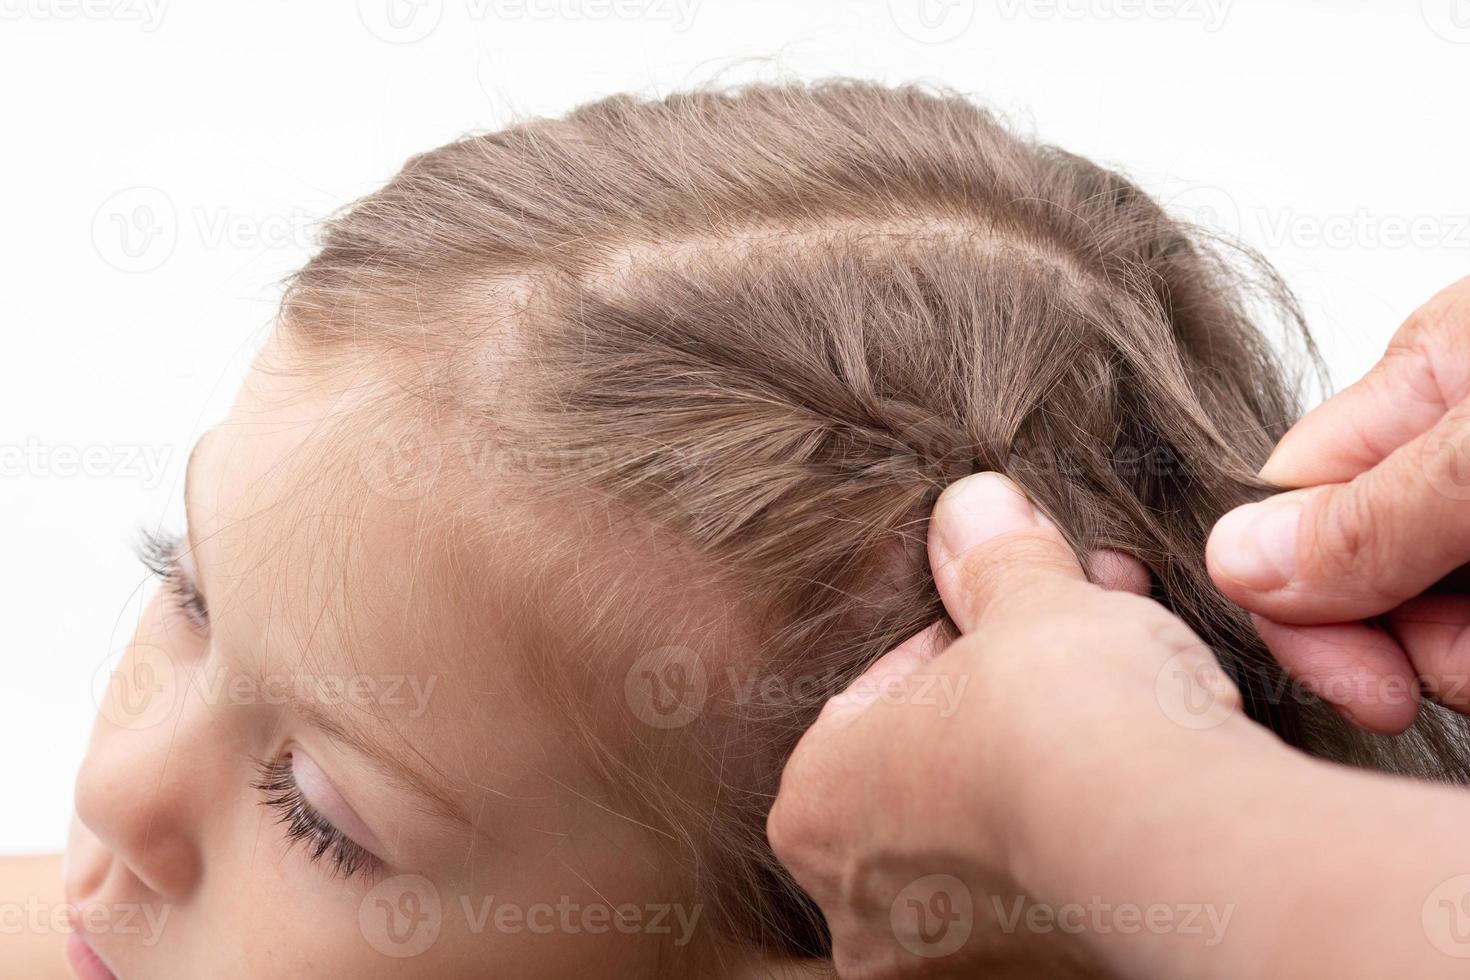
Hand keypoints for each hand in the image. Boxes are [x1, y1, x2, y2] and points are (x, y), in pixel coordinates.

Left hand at [768, 473, 1267, 978]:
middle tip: (1079, 645)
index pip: (871, 707)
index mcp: (815, 809)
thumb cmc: (1060, 719)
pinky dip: (1089, 830)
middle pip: (937, 773)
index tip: (1009, 621)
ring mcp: (951, 961)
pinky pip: (1055, 890)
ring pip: (997, 835)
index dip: (949, 645)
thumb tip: (973, 504)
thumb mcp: (1023, 603)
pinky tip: (1147, 771)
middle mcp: (864, 908)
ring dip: (1053, 761)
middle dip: (1008, 702)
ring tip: (1132, 688)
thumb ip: (989, 556)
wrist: (1176, 835)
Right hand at [1206, 276, 1469, 732]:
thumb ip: (1372, 511)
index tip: (1359, 684)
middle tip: (1451, 672)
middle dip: (1405, 640)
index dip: (1307, 602)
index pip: (1297, 499)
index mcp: (1430, 375)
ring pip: (1443, 618)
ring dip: (1465, 659)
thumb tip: (1236, 561)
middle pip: (1369, 571)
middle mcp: (1460, 440)